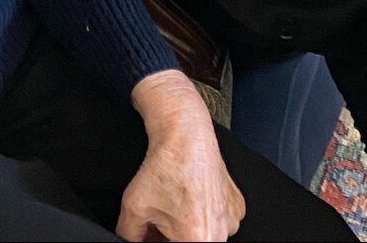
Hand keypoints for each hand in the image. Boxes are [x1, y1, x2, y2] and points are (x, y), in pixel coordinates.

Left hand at [119, 70, 244, 240]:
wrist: (186, 134)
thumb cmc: (166, 165)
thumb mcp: (133, 207)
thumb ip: (129, 235)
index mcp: (196, 239)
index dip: (158, 241)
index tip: (153, 232)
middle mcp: (219, 234)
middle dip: (172, 238)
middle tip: (160, 219)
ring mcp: (232, 221)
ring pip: (205, 237)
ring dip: (188, 230)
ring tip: (175, 206)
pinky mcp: (237, 208)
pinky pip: (218, 222)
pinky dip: (203, 216)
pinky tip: (190, 199)